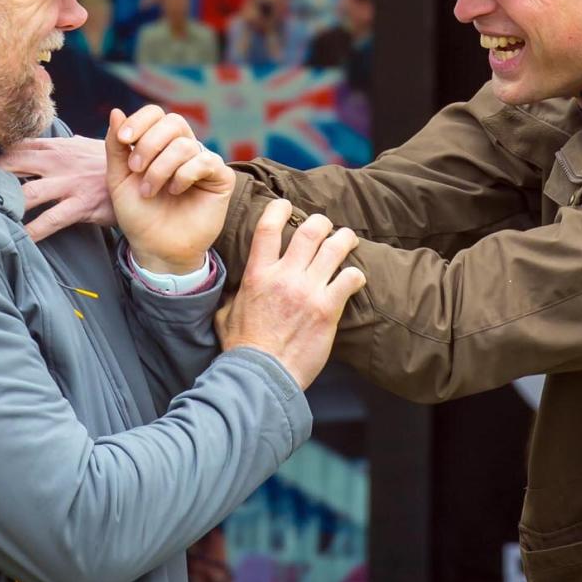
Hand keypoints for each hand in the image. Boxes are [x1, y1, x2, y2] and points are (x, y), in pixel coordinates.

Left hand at [0, 136, 113, 240]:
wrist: (143, 174)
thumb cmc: (109, 164)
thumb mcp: (83, 147)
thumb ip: (58, 147)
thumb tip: (37, 145)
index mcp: (56, 147)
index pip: (14, 148)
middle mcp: (58, 162)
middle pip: (12, 166)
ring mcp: (69, 183)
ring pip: (27, 194)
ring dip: (4, 206)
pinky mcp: (81, 204)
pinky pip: (50, 220)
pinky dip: (31, 232)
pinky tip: (15, 241)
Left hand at [107, 107, 234, 273]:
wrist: (155, 248)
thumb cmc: (139, 215)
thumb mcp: (119, 178)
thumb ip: (116, 146)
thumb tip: (116, 111)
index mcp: (161, 144)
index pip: (155, 114)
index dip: (139, 121)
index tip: (124, 139)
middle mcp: (184, 149)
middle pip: (173, 122)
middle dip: (150, 143)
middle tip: (136, 169)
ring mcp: (203, 162)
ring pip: (185, 145)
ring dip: (161, 168)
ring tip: (150, 191)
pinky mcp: (221, 178)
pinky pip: (205, 161)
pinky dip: (184, 175)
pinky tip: (175, 191)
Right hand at [216, 199, 365, 390]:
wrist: (261, 376)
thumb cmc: (243, 349)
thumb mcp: (226, 314)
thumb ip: (234, 293)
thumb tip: (234, 284)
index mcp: (258, 275)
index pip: (268, 228)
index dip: (279, 209)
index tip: (286, 205)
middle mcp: (284, 276)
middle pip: (310, 231)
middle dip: (321, 223)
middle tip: (326, 226)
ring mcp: (308, 291)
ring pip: (335, 248)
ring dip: (344, 240)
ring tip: (348, 240)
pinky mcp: (328, 308)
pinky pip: (350, 279)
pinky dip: (355, 275)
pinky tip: (354, 278)